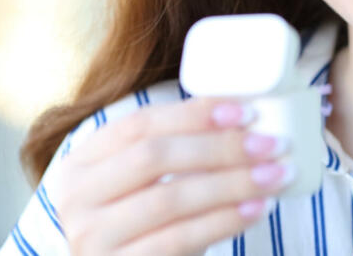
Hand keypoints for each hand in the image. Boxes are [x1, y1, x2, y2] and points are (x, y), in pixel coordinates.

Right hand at [57, 97, 294, 254]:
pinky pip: (177, 240)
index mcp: (81, 161)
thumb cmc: (135, 220)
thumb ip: (174, 147)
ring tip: (275, 175)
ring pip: (170, 199)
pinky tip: (256, 209)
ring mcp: (92, 239)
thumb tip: (242, 114)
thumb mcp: (139, 180)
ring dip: (232, 184)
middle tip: (272, 144)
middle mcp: (77, 198)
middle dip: (220, 147)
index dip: (193, 114)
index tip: (245, 111)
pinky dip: (222, 222)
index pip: (139, 124)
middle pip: (155, 157)